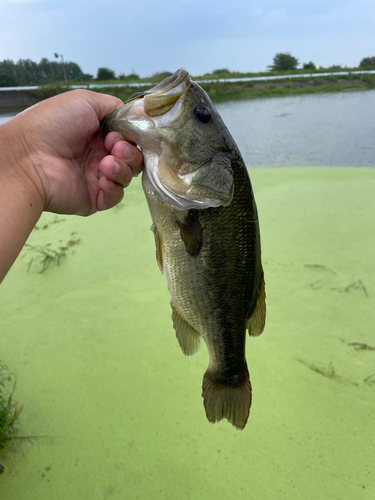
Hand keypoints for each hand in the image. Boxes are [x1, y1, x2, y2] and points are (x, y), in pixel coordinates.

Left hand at [9, 89, 143, 215]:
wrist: (29, 157)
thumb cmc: (51, 125)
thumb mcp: (85, 101)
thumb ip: (114, 106)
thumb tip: (133, 116)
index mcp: (96, 134)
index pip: (128, 137)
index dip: (130, 136)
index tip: (118, 133)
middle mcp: (98, 155)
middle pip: (133, 157)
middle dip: (130, 152)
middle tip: (115, 147)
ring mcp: (96, 178)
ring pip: (127, 176)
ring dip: (124, 167)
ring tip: (106, 163)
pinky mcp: (94, 198)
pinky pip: (116, 196)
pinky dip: (115, 186)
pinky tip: (103, 178)